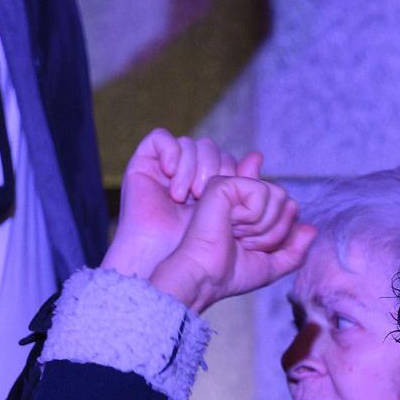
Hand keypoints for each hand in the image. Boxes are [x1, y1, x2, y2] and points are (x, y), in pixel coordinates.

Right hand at [103, 130, 259, 281]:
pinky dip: (170, 152)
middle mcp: (186, 174)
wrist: (160, 261)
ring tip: (185, 196)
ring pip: (190, 144)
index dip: (230, 172)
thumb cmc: (196, 251)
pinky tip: (171, 176)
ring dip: (192, 168)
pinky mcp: (142, 163)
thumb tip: (257, 156)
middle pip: (211, 148)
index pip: (227, 160)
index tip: (223, 200)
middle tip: (203, 196)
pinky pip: (160, 138)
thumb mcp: (233, 219)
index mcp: (208, 187)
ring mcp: (163, 168)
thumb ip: (247, 188)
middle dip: (213, 169)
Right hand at [149, 173, 314, 312]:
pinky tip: (230, 223)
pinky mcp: (225, 184)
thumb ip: (294, 251)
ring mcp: (233, 188)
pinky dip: (252, 215)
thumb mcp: (271, 266)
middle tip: (245, 242)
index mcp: (252, 212)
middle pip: (286, 201)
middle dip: (273, 231)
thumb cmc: (230, 274)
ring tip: (237, 233)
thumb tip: (311, 229)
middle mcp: (243, 197)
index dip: (280, 234)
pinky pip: (261, 192)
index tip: (253, 248)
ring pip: (278, 195)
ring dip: (262, 225)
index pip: (289, 209)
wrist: (206, 277)